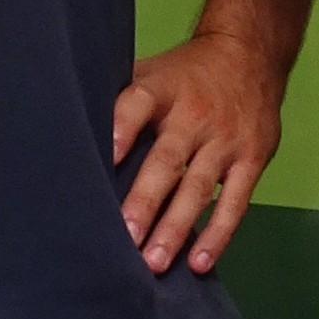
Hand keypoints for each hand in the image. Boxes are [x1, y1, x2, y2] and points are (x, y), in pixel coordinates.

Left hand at [114, 26, 280, 275]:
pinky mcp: (251, 160)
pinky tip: (199, 262)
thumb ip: (118, 100)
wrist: (250, 56)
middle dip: (145, 201)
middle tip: (125, 236)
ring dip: (176, 228)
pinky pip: (235, 203)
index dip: (121, 129)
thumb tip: (66, 132)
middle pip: (167, 161)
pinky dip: (217, 234)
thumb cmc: (185, 74)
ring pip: (197, 189)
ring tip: (154, 262)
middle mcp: (193, 115)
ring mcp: (224, 140)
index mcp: (162, 90)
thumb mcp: (151, 72)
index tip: (105, 157)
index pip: (138, 105)